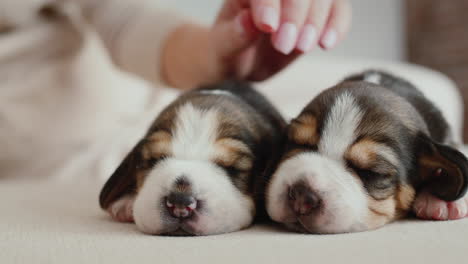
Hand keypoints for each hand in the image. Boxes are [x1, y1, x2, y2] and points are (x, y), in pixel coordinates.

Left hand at [213, 0, 351, 80]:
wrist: (240, 64)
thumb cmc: (226, 54)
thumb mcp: (220, 50)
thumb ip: (232, 37)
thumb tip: (248, 22)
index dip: (268, 2)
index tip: (268, 27)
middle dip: (295, 12)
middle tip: (285, 44)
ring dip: (316, 20)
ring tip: (302, 47)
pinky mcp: (319, 12)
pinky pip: (339, 9)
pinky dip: (337, 25)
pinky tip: (326, 43)